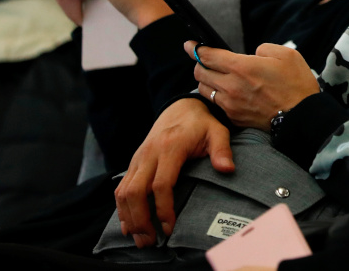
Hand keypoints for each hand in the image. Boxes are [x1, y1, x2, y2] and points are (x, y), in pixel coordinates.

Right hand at [115, 98, 234, 247]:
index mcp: (170, 147)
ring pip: (123, 192)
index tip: (170, 228)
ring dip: (128, 218)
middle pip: (135, 192)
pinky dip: (121, 209)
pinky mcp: (134, 162)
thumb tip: (227, 170)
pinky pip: (120, 188)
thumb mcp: (218, 131)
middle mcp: (149, 153)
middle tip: (150, 242)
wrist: (181, 107)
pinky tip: (128, 225)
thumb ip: (223, 149)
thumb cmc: (201, 123)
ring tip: (140, 239)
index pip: (161, 184)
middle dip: (140, 220)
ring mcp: (139, 158)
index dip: (163, 209)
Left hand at [189, 42, 320, 129]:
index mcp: (242, 67)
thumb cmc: (296, 84)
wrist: (302, 117)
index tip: (189, 45)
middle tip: (206, 61)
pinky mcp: (234, 118)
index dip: (195, 48)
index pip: (208, 56)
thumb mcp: (286, 55)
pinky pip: (216, 104)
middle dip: (199, 64)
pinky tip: (227, 93)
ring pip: (204, 90)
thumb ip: (264, 48)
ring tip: (216, 78)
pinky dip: (217, 97)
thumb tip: (253, 54)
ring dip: (206, 81)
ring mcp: (231, 104)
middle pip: (200, 73)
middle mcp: (231, 86)